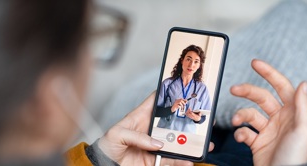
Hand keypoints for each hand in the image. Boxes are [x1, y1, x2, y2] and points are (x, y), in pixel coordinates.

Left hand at [98, 92, 213, 165]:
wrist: (104, 165)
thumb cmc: (107, 145)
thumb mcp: (117, 134)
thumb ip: (137, 136)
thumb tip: (157, 143)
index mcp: (141, 116)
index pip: (155, 101)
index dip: (167, 93)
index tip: (181, 89)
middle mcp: (151, 129)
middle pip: (172, 122)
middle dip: (186, 120)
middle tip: (200, 119)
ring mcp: (154, 144)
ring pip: (175, 142)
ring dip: (188, 143)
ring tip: (201, 143)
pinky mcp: (155, 159)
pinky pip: (171, 160)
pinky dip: (181, 161)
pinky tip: (189, 161)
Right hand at [231, 59, 306, 164]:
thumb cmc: (294, 157)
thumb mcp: (304, 130)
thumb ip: (302, 106)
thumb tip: (303, 83)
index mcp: (292, 113)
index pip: (281, 86)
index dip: (269, 73)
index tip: (255, 63)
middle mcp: (279, 119)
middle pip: (260, 97)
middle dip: (246, 91)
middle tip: (233, 89)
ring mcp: (267, 130)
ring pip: (249, 114)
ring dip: (240, 116)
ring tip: (235, 122)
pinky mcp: (256, 142)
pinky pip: (244, 131)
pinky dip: (239, 133)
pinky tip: (242, 138)